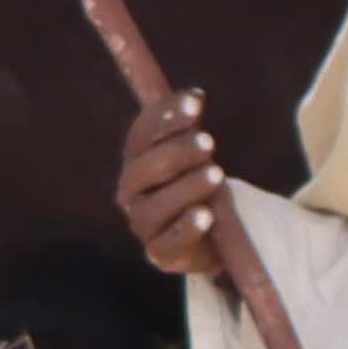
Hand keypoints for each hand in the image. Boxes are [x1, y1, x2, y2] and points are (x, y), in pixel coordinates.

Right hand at [115, 90, 227, 278]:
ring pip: (156, 206)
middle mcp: (131, 190)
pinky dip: (187, 228)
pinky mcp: (160, 252)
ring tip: (216, 174)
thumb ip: (188, 126)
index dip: (166, 115)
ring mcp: (143, 223)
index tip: (196, 102)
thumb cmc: (194, 182)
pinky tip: (207, 215)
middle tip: (210, 142)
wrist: (206, 233)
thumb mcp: (192, 153)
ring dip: (187, 187)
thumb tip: (196, 95)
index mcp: (136, 158)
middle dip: (177, 151)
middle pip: (146, 168)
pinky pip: (168, 243)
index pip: (143, 133)